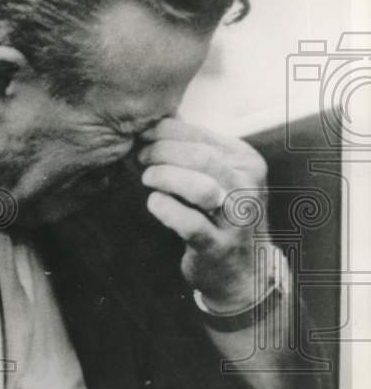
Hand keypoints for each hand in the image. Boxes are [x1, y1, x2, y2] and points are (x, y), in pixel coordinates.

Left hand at [138, 117, 269, 311]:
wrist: (241, 270)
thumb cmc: (218, 213)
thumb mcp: (216, 175)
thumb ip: (192, 147)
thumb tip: (158, 118)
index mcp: (246, 162)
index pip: (201, 135)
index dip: (165, 131)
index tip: (142, 136)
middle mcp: (248, 188)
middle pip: (200, 157)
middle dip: (161, 152)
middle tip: (140, 157)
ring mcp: (237, 220)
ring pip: (199, 187)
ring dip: (164, 177)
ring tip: (147, 178)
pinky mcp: (218, 247)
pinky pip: (189, 223)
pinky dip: (165, 208)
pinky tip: (154, 202)